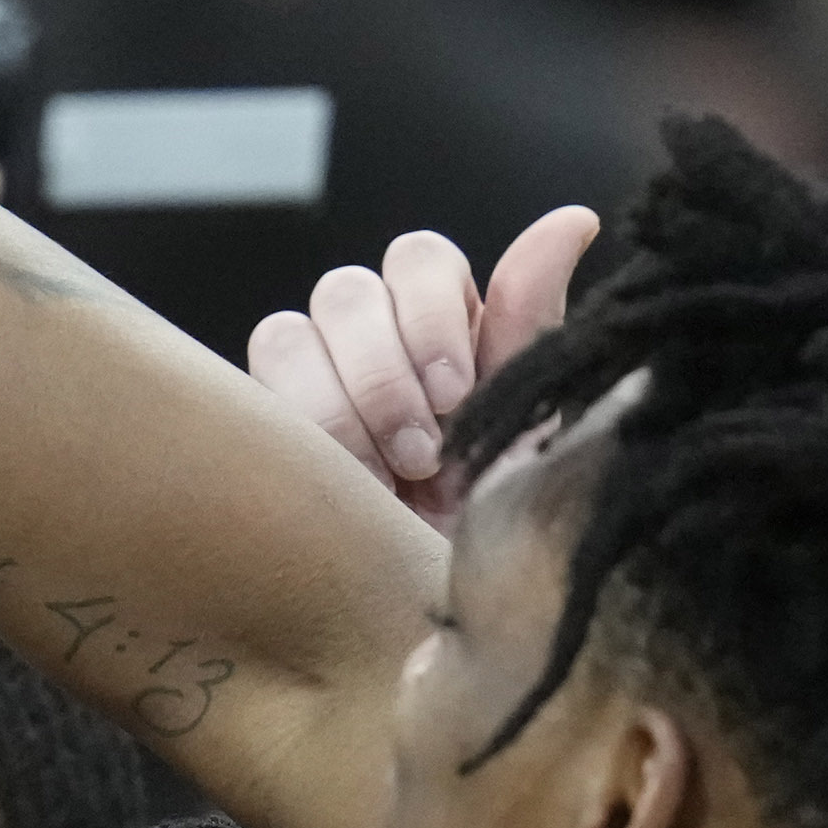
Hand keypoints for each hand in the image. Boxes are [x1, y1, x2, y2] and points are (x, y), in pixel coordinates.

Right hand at [248, 207, 605, 494]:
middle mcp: (369, 340)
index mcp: (441, 325)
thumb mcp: (524, 421)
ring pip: (290, 333)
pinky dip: (299, 422)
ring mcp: (308, 379)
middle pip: (349, 291)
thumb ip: (530, 322)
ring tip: (379, 477)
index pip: (417, 260)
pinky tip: (338, 478)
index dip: (430, 318)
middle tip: (422, 455)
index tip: (456, 397)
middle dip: (385, 377)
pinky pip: (255, 383)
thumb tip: (572, 217)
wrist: (434, 610)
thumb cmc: (487, 519)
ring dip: (338, 405)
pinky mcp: (262, 419)